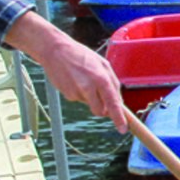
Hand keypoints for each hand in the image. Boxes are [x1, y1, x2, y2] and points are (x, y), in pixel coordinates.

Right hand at [5, 12, 129, 130]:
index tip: (123, 129)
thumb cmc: (82, 56)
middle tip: (100, 98)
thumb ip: (113, 83)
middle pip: (100, 111)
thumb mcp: (103, 64)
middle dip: (103, 110)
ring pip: (89, 104)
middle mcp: (89, 87)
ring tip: (83, 79)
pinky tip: (74, 79)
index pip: (113, 104)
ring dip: (90, 97)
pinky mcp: (67, 95)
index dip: (119, 118)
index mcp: (102, 78)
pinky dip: (79, 92)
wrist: (55, 51)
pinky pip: (79, 99)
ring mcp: (77, 92)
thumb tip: (118, 102)